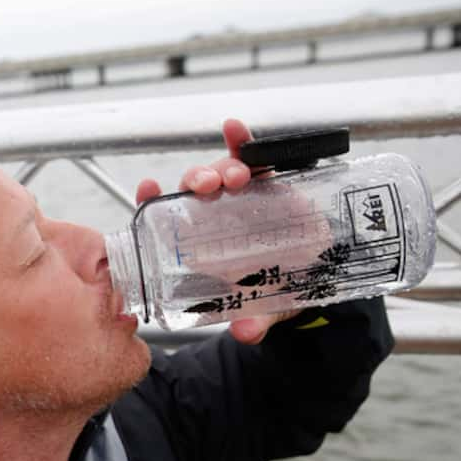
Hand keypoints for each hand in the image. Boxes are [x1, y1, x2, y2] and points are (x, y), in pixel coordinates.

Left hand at [134, 118, 298, 344]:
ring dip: (223, 168)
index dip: (151, 203)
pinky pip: (254, 156)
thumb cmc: (276, 291)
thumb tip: (247, 333)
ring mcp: (242, 197)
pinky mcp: (271, 184)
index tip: (146, 188)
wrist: (314, 276)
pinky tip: (233, 127)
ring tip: (233, 177)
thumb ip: (255, 321)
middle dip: (196, 182)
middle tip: (204, 187)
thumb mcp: (265, 310)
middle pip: (195, 191)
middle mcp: (217, 216)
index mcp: (203, 244)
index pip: (167, 220)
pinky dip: (242, 140)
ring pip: (223, 173)